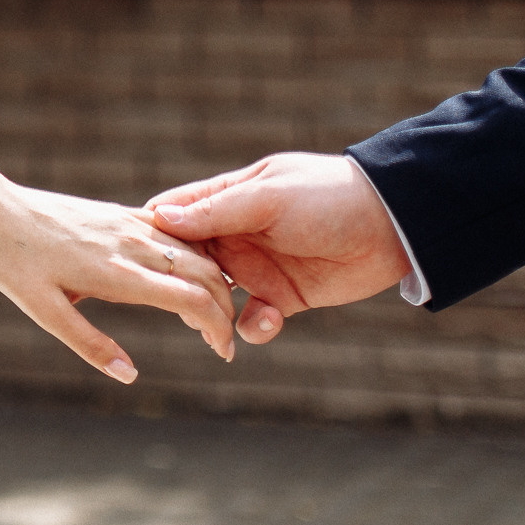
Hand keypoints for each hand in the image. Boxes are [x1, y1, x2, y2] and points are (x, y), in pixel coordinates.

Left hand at [0, 185, 238, 380]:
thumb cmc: (14, 263)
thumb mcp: (43, 311)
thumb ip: (88, 344)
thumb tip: (130, 375)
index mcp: (117, 274)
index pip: (192, 299)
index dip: (218, 328)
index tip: (222, 352)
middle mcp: (131, 244)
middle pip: (206, 273)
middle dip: (225, 309)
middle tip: (220, 341)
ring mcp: (128, 223)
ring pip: (194, 250)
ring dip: (214, 282)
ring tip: (207, 316)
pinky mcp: (120, 212)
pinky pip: (173, 231)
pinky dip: (195, 254)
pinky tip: (191, 275)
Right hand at [147, 152, 410, 342]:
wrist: (393, 227)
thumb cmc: (327, 197)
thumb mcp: (268, 198)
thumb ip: (216, 211)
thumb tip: (159, 218)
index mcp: (226, 200)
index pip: (174, 216)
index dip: (153, 235)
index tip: (132, 255)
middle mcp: (235, 235)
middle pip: (188, 262)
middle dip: (178, 283)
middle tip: (170, 301)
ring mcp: (258, 268)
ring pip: (215, 296)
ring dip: (209, 313)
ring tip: (212, 327)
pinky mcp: (284, 298)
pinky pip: (254, 320)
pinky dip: (252, 327)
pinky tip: (265, 322)